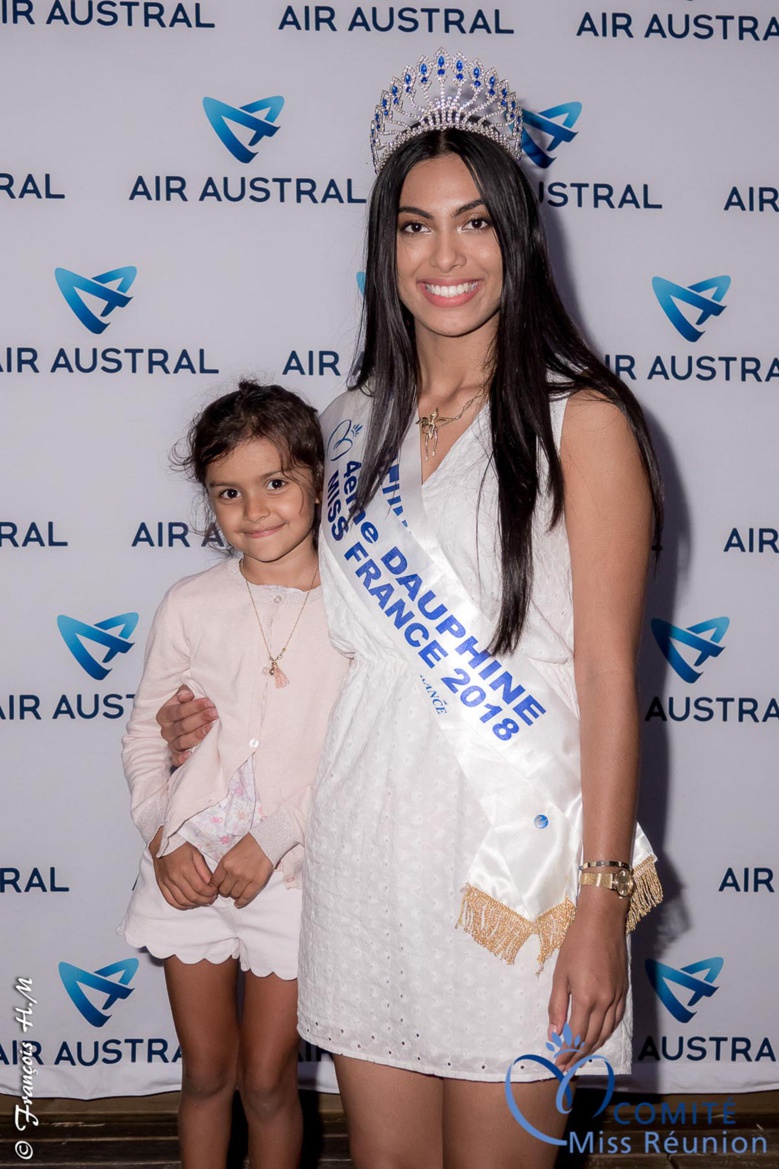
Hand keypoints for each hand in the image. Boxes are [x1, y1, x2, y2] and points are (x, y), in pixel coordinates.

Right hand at [149, 827, 216, 909]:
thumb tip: (211, 884)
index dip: (209, 893)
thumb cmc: (181, 846)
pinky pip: (170, 900)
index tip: (215, 893)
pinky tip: (188, 904)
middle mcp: (175, 878)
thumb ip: (203, 870)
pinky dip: (180, 905)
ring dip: (194, 904)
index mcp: (185, 868)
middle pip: (191, 897)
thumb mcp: (196, 853)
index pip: (199, 888)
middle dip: (204, 900)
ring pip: (181, 901)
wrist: (162, 842)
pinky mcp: (161, 885)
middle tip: (211, 899)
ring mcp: (166, 883)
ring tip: (201, 901)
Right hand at [156, 685, 217, 765]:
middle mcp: (166, 730)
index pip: (177, 711)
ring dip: (198, 735)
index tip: (209, 702)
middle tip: (214, 713)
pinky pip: (176, 759)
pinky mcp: (176, 756)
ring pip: (182, 742)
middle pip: (182, 726)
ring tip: (211, 727)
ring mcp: (171, 744)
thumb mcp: (186, 696)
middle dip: (200, 719)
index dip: (193, 707)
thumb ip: (186, 692)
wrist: (190, 721)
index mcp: (165, 715)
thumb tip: (187, 694)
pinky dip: (182, 758)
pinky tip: (191, 754)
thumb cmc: (190, 707)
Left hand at [212, 835, 273, 908]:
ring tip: (236, 891)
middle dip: (225, 891)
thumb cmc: (247, 846)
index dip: (215, 886)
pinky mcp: (256, 883)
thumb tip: (218, 882)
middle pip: (224, 891)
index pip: (215, 882)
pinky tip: (238, 903)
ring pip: (234, 895)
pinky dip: (241, 902)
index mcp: (225, 864)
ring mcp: (246, 878)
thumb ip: (224, 868)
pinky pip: (246, 897)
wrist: (265, 842)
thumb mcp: (230, 854)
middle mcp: (234, 872)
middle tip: (228, 888)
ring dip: (234, 894)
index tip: (218, 887)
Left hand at [547, 889, 628, 1071]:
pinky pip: (616, 1020)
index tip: (558, 1062)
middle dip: (578, 1054)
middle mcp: (605, 1003)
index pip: (577, 1036)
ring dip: (593, 1047)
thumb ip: (557, 1006)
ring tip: (580, 1055)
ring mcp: (617, 998)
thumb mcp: (560, 974)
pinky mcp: (624, 991)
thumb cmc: (576, 944)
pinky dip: (606, 1033)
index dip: (567, 1052)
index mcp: (587, 998)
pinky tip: (598, 1036)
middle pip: (592, 1038)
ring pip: (606, 1032)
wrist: (602, 922)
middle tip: (566, 1065)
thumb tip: (553, 1033)